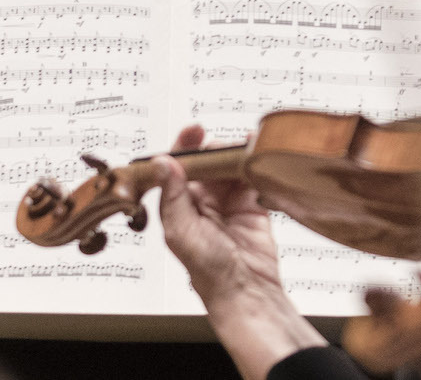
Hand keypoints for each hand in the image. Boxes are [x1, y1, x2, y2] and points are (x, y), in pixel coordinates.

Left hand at [155, 125, 321, 379]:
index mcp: (178, 206)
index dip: (182, 146)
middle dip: (213, 147)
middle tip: (221, 143)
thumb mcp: (182, 232)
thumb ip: (173, 196)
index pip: (176, 168)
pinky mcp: (253, 202)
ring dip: (235, 153)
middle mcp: (202, 201)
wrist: (247, 289)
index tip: (192, 130)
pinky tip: (258, 155)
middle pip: (206, 160)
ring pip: (229, 164)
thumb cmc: (209, 272)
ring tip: (242, 149)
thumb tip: (163, 163)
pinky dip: (256, 162)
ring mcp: (229, 200)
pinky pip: (253, 175)